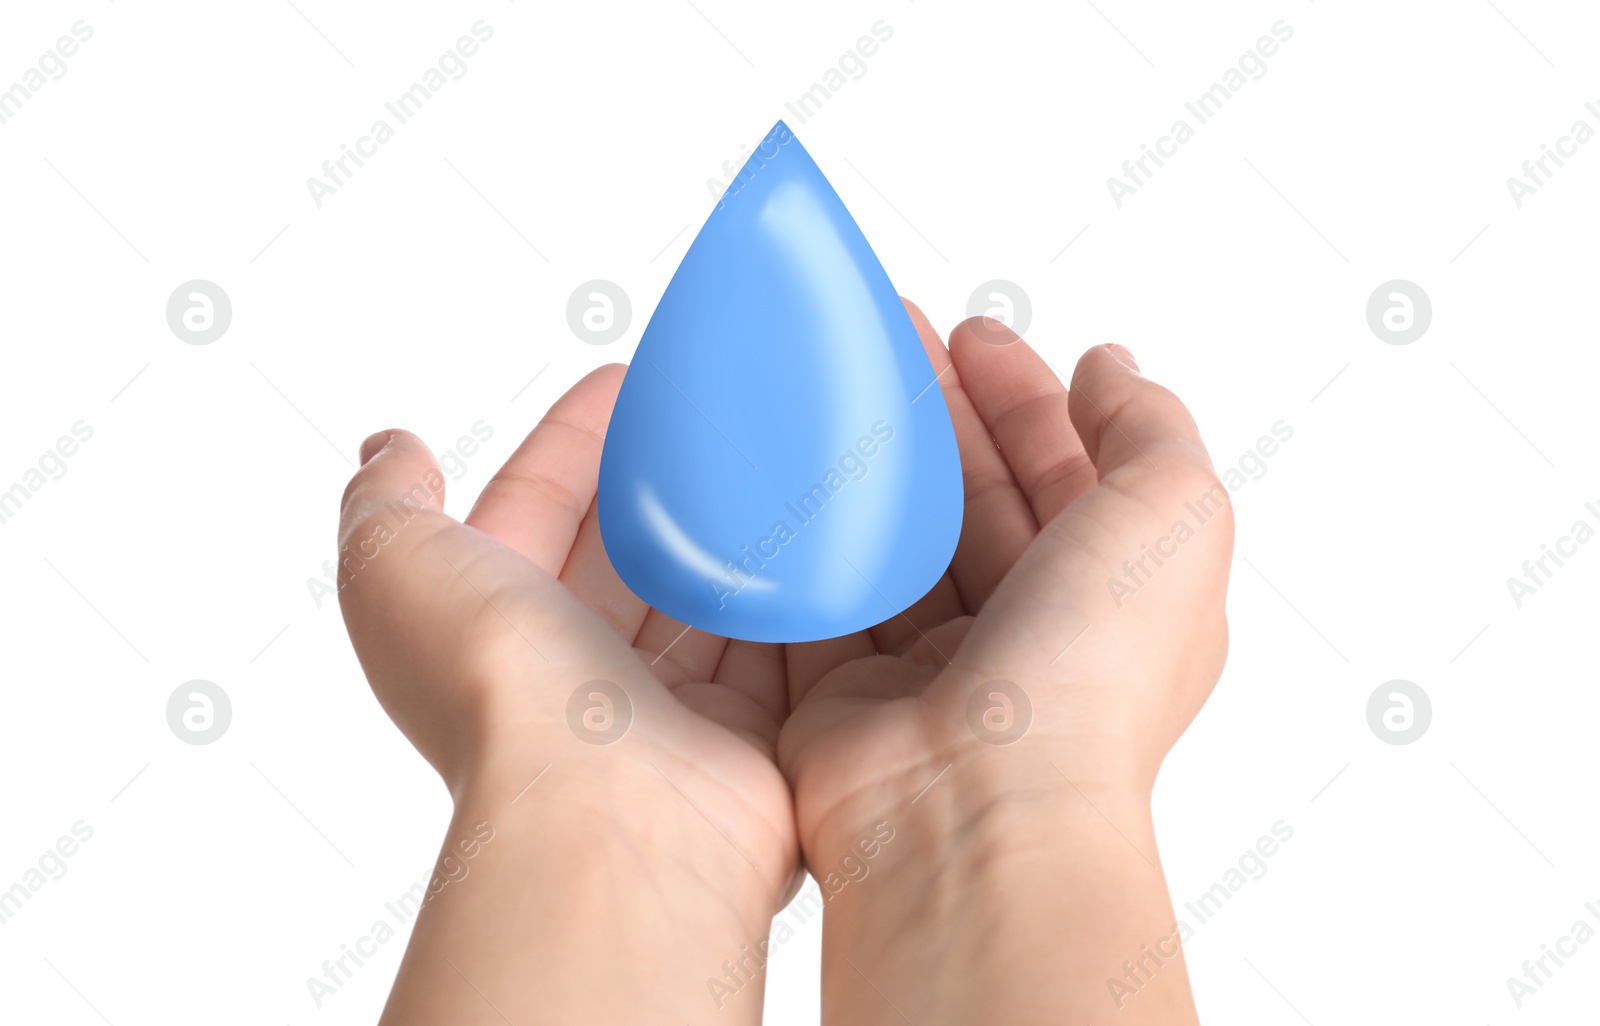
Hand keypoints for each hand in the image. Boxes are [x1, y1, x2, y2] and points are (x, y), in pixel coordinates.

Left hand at [336, 367, 798, 1021]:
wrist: (608, 813)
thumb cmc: (500, 696)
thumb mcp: (393, 568)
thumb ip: (388, 501)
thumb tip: (390, 450)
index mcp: (493, 627)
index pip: (536, 506)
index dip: (573, 439)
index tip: (624, 380)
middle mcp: (575, 672)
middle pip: (628, 549)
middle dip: (666, 479)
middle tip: (717, 414)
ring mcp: (663, 708)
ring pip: (707, 594)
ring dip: (736, 530)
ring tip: (779, 459)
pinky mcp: (746, 735)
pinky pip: (776, 647)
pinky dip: (794, 595)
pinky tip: (820, 537)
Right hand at [776, 304, 1231, 1024]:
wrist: (974, 808)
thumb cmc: (1087, 677)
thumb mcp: (1174, 516)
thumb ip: (1149, 427)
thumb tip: (1108, 370)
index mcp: (1116, 592)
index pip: (1068, 468)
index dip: (1024, 393)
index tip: (972, 334)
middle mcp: (1031, 629)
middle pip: (977, 491)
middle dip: (939, 407)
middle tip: (891, 337)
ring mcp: (939, 662)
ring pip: (901, 533)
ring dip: (873, 457)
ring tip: (832, 383)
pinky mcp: (855, 688)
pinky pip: (831, 590)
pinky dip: (815, 531)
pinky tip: (791, 470)